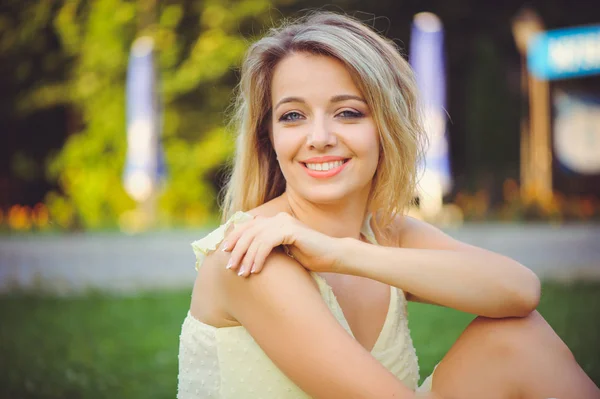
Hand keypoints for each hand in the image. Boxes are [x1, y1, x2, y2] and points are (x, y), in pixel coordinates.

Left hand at [221, 212, 341, 276]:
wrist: (333, 257)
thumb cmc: (310, 258)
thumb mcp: (283, 253)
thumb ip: (268, 249)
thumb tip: (244, 257)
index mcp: (275, 222)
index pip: (247, 226)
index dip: (234, 238)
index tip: (225, 254)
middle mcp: (277, 219)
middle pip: (248, 231)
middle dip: (236, 250)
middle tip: (230, 267)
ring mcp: (284, 222)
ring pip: (255, 238)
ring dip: (246, 257)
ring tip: (242, 273)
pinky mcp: (290, 230)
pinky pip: (266, 243)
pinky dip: (258, 257)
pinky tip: (256, 270)